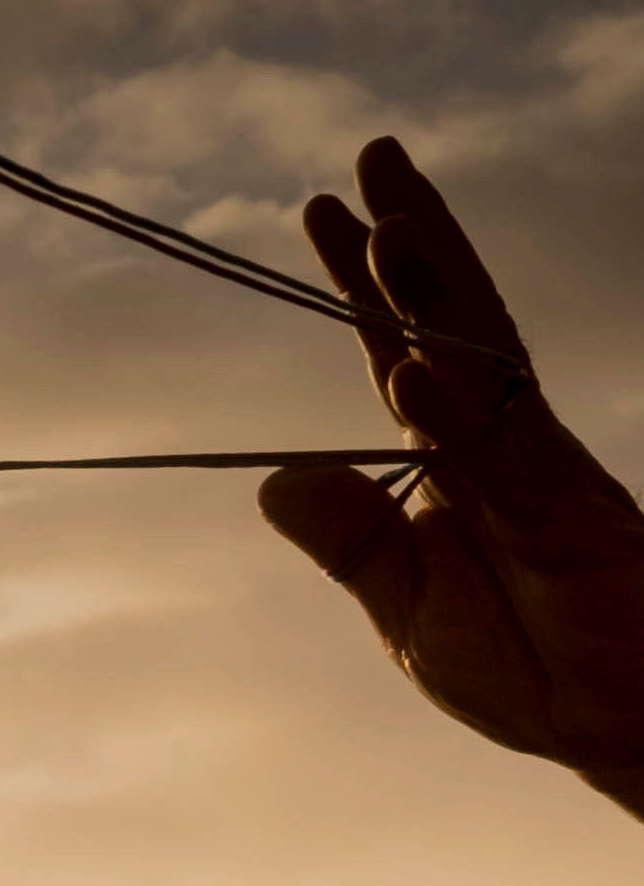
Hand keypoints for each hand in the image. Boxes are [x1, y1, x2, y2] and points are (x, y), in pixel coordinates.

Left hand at [259, 137, 643, 808]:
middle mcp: (498, 449)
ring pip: (483, 363)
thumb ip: (352, 544)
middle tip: (372, 155)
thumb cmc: (530, 670)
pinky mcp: (571, 520)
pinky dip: (455, 411)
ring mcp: (538, 475)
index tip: (322, 209)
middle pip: (450, 323)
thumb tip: (277, 477)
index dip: (361, 285)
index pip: (398, 352)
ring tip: (385, 221)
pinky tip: (409, 369)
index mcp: (452, 466)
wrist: (620, 730)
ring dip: (434, 294)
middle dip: (411, 238)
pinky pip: (504, 454)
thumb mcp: (407, 614)